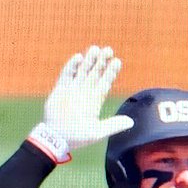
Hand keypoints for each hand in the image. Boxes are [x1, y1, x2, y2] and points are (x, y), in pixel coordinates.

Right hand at [27, 45, 133, 163]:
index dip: (111, 72)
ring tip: (95, 48)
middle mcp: (84, 93)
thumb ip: (113, 125)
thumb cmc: (77, 137)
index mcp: (94, 101)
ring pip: (82, 71)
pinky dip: (71, 66)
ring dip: (88, 61)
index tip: (117, 61)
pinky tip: (78, 57)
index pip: (105, 83)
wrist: (56, 139)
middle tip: (108, 49)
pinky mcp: (60, 89)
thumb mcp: (97, 132)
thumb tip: (131, 122)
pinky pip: (66, 75)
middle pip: (95, 74)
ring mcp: (72, 90)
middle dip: (101, 62)